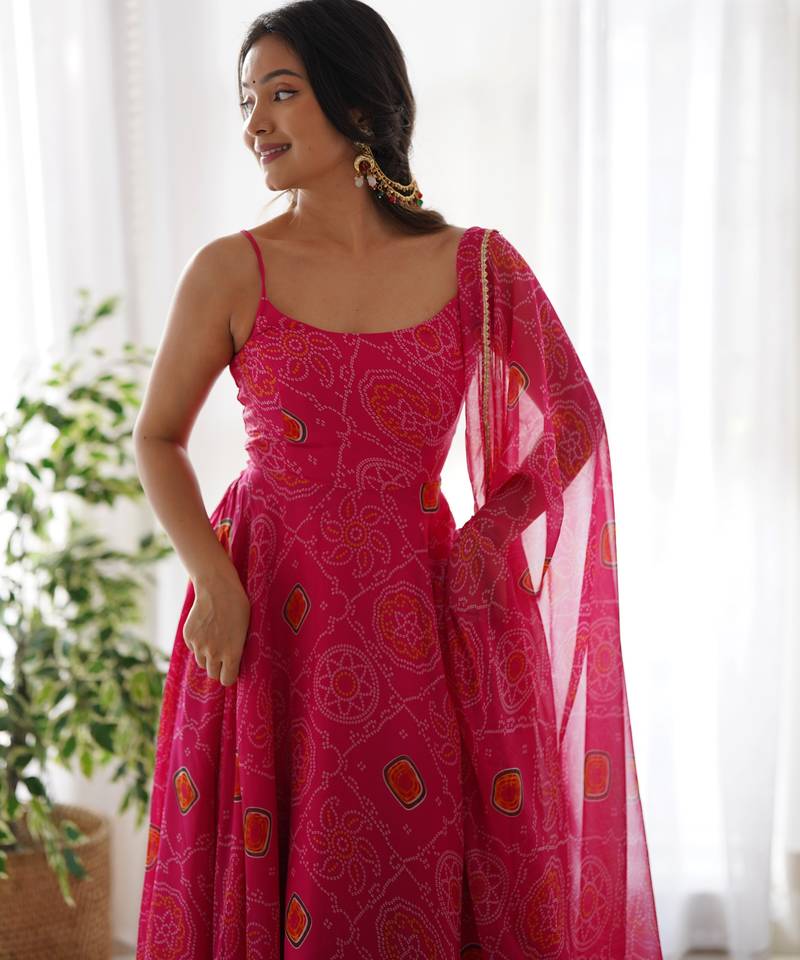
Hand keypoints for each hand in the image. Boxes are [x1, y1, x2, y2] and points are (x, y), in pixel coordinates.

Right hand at [182, 571, 250, 685]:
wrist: (217, 589)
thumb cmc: (238, 607)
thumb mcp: (245, 630)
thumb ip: (238, 649)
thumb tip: (235, 663)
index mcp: (232, 654)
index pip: (227, 680)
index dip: (229, 676)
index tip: (231, 670)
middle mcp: (214, 654)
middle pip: (213, 674)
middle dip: (218, 668)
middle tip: (222, 657)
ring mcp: (199, 646)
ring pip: (202, 662)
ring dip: (207, 656)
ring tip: (215, 640)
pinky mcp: (188, 637)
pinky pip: (193, 649)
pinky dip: (198, 644)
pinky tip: (206, 629)